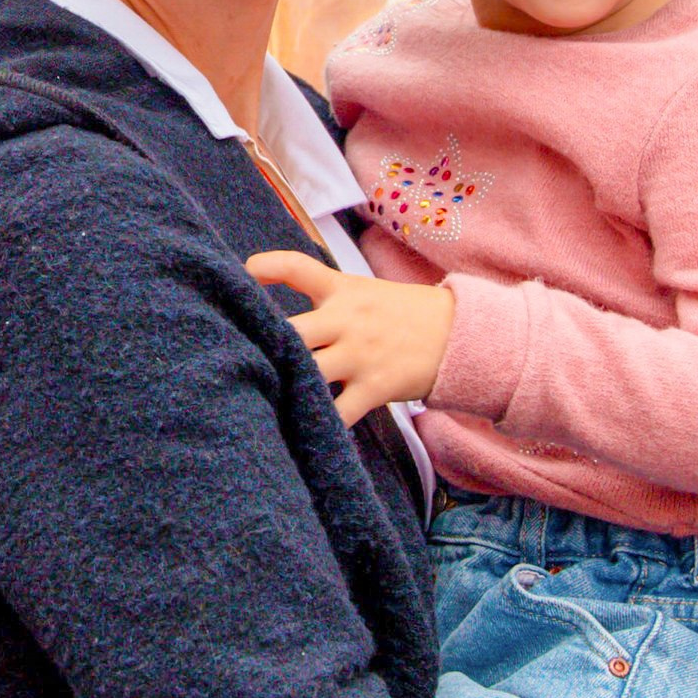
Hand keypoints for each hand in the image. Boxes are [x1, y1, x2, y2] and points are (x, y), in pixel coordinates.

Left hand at [246, 249, 455, 420]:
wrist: (459, 335)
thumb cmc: (400, 314)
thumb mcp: (362, 291)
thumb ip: (321, 292)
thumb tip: (271, 295)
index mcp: (342, 291)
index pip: (298, 267)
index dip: (266, 267)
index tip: (243, 274)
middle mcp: (347, 320)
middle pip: (293, 332)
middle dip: (263, 346)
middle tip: (238, 361)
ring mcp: (360, 354)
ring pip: (309, 374)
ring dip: (285, 388)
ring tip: (260, 401)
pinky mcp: (374, 387)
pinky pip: (338, 413)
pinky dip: (318, 424)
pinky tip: (302, 430)